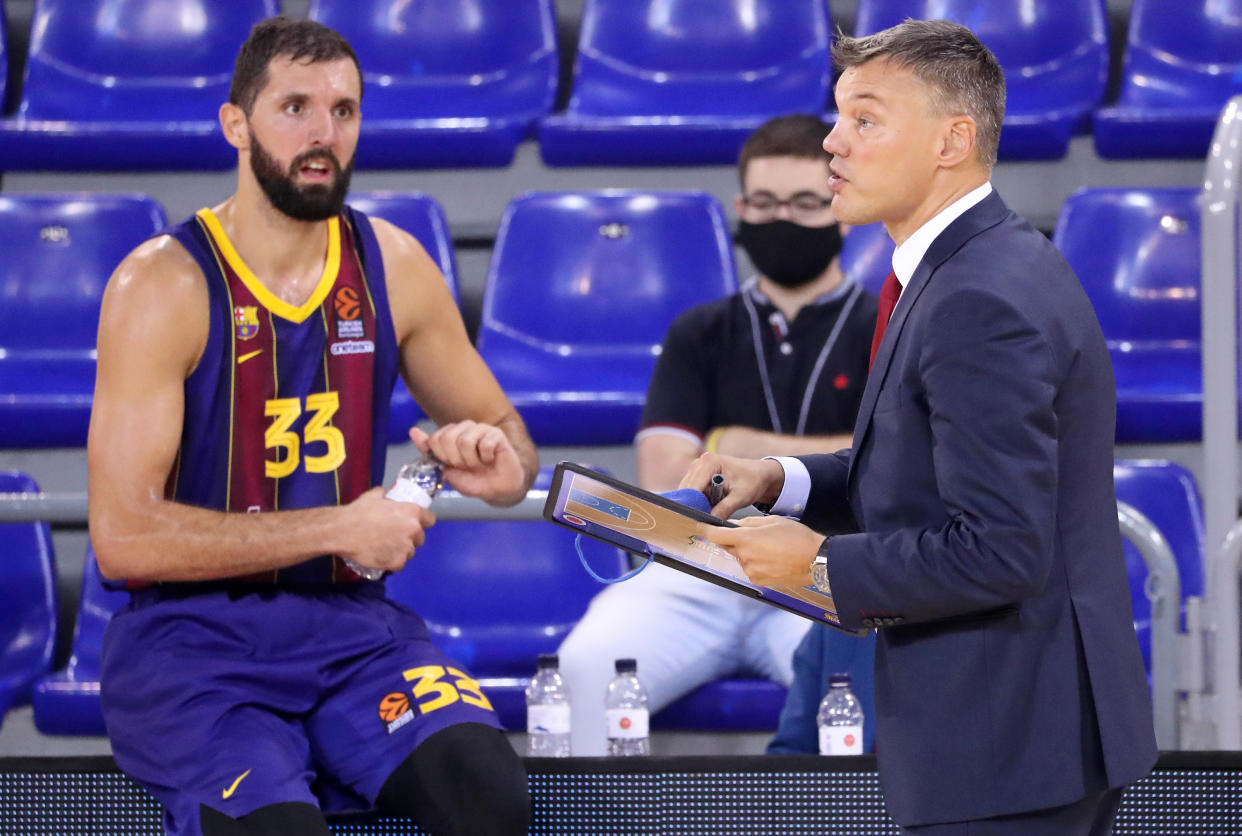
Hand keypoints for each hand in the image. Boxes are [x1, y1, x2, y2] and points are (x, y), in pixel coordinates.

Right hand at [339, 487, 434, 573]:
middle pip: (420, 538)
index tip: (414, 524)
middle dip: (410, 538)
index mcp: (412, 512)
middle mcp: (413, 530)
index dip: (422, 522)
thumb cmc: (358, 512)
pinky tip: (382, 557)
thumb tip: (387, 495)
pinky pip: (400, 564)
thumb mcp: (374, 496)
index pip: (430, 519)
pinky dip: (393, 562)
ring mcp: (406, 548)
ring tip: (386, 548)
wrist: (343, 531)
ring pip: (411, 552)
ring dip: (402, 551)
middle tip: (395, 537)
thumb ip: (386, 495)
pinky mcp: (397, 563)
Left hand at [410, 422, 524, 501]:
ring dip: (472, 459)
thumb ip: (430, 451)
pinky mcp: (497, 434)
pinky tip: (491, 459)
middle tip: (468, 466)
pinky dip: (487, 457)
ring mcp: (481, 429)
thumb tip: (413, 430)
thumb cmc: (474, 480)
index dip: (443, 457)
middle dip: (456, 459)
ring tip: (480, 464)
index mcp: (451, 435)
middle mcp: (465, 428)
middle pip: (448, 438)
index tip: (453, 466)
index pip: (435, 439)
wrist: (497, 490)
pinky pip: (485, 444)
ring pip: (466, 440)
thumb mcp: (446, 470)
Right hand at [678, 453, 785, 518]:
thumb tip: (710, 520)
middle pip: (687, 491)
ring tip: (712, 510)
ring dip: (697, 504)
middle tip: (706, 519)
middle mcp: (699, 463)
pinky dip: (699, 502)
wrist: (759, 475)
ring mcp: (697, 469)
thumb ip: (725, 508)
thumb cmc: (753, 481)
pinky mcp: (697, 476)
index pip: (693, 488)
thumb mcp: (741, 496)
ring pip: (688, 493)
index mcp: (709, 462)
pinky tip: (711, 506)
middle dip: (695, 505)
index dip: (694, 505)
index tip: (699, 520)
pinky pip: (692, 493)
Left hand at [700, 515, 824, 586]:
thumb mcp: (772, 521)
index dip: (706, 530)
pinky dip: (755, 563)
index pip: (715, 535)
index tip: (702, 526)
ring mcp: (751, 571)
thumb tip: (732, 525)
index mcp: (746, 539)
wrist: (815, 560)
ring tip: (770, 548)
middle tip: (755, 535)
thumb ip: (747, 523)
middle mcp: (745, 557)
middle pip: (728, 546)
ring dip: (748, 552)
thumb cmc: (797, 538)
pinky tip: (772, 558)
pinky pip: (750, 568)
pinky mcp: (758, 581)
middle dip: (735, 539)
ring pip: (740, 557)